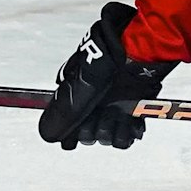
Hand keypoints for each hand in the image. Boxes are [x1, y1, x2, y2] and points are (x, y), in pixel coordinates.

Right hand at [38, 2, 177, 149]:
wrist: (143, 50)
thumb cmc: (109, 57)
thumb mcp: (81, 83)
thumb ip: (64, 110)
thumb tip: (46, 133)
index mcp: (74, 94)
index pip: (66, 126)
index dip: (70, 135)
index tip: (73, 139)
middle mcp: (92, 103)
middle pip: (86, 135)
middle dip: (94, 129)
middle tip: (100, 114)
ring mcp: (113, 108)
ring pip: (106, 137)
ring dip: (112, 130)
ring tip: (117, 116)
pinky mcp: (132, 112)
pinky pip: (126, 136)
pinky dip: (129, 133)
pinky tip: (130, 122)